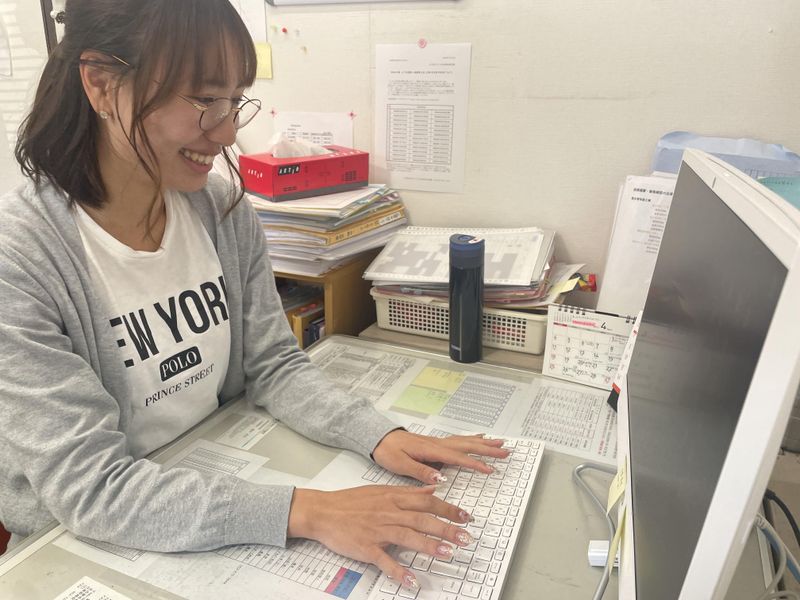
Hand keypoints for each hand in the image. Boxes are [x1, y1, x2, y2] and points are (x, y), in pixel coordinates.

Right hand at [287, 485, 473, 588]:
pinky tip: (411, 580)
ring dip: (429, 546)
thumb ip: (408, 491)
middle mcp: (389, 512)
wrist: (323, 511)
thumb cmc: (351, 501)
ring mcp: (378, 530)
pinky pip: (384, 560)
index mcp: (394, 498)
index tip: (466, 516)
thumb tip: (431, 489)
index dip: (448, 509)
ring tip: (448, 553)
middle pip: (422, 519)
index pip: (427, 502)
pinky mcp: (366, 547)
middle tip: (466, 537)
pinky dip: (398, 571)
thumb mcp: (381, 489)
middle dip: (446, 528)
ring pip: (408, 537)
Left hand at [372, 429, 509, 484]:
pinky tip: (479, 438)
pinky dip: (472, 439)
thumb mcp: (400, 464)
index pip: (458, 457)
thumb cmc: (388, 451)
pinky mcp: (435, 443)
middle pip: (467, 446)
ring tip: (500, 444)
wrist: (379, 438)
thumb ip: (421, 471)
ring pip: (465, 441)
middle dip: (487, 450)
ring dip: (483, 443)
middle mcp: (437, 444)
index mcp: (431, 450)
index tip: (490, 469)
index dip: (475, 464)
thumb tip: (441, 477)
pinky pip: (458, 440)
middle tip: (505, 452)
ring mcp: (437, 442)